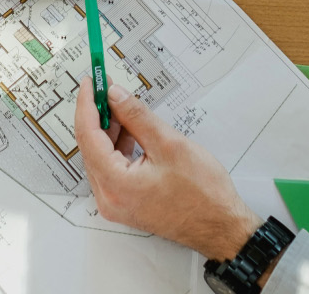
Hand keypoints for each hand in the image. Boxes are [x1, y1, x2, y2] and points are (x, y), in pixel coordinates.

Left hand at [72, 78, 261, 261]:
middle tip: (105, 88)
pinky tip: (129, 130)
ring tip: (121, 105)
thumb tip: (115, 96)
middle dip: (97, 115)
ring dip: (108, 130)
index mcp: (115, 184)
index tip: (90, 82)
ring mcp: (116, 203)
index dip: (87, 104)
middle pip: (90, 147)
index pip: (88, 136)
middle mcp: (109, 198)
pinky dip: (117, 147)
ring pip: (100, 157)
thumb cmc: (202, 193)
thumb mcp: (169, 144)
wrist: (220, 225)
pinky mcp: (125, 202)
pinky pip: (112, 168)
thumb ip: (137, 117)